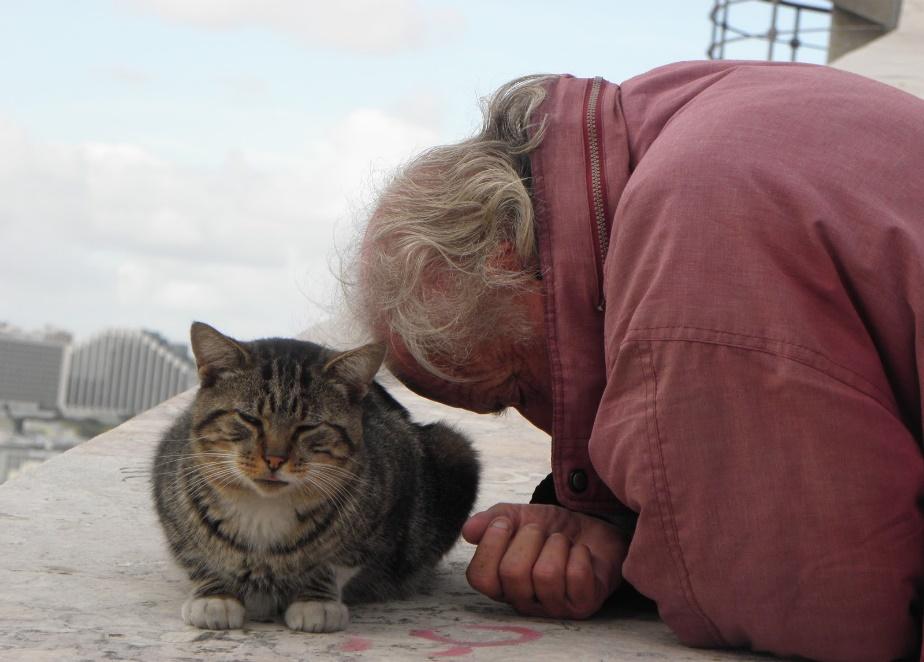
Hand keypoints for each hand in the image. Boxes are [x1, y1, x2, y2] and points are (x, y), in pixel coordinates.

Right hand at [461, 502, 627, 618]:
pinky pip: (576, 576)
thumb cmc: (550, 531)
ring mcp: (553, 607)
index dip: (491, 545)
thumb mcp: (518, 517)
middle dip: (529, 538)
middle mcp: (523, 601)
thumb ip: (491, 521)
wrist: (591, 532)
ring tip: (561, 542)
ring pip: (546, 575)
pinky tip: (580, 553)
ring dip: (557, 545)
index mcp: (500, 583)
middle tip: (540, 532)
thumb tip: (467, 530)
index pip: (479, 577)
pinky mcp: (582, 605)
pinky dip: (580, 553)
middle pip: (513, 573)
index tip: (505, 523)